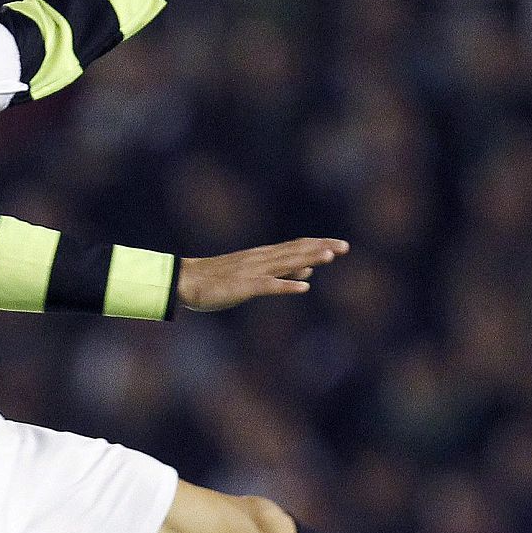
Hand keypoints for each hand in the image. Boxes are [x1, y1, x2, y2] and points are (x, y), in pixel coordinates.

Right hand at [177, 237, 347, 311]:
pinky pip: (268, 286)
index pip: (297, 247)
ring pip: (285, 264)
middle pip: (296, 251)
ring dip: (307, 259)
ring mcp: (252, 272)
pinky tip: (303, 287)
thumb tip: (308, 272)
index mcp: (264, 257)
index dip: (319, 245)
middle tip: (345, 246)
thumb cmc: (218, 280)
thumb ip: (282, 273)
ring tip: (330, 256)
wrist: (186, 281)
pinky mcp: (244, 286)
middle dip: (320, 248)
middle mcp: (261, 260)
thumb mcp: (254, 275)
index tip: (340, 245)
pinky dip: (286, 285)